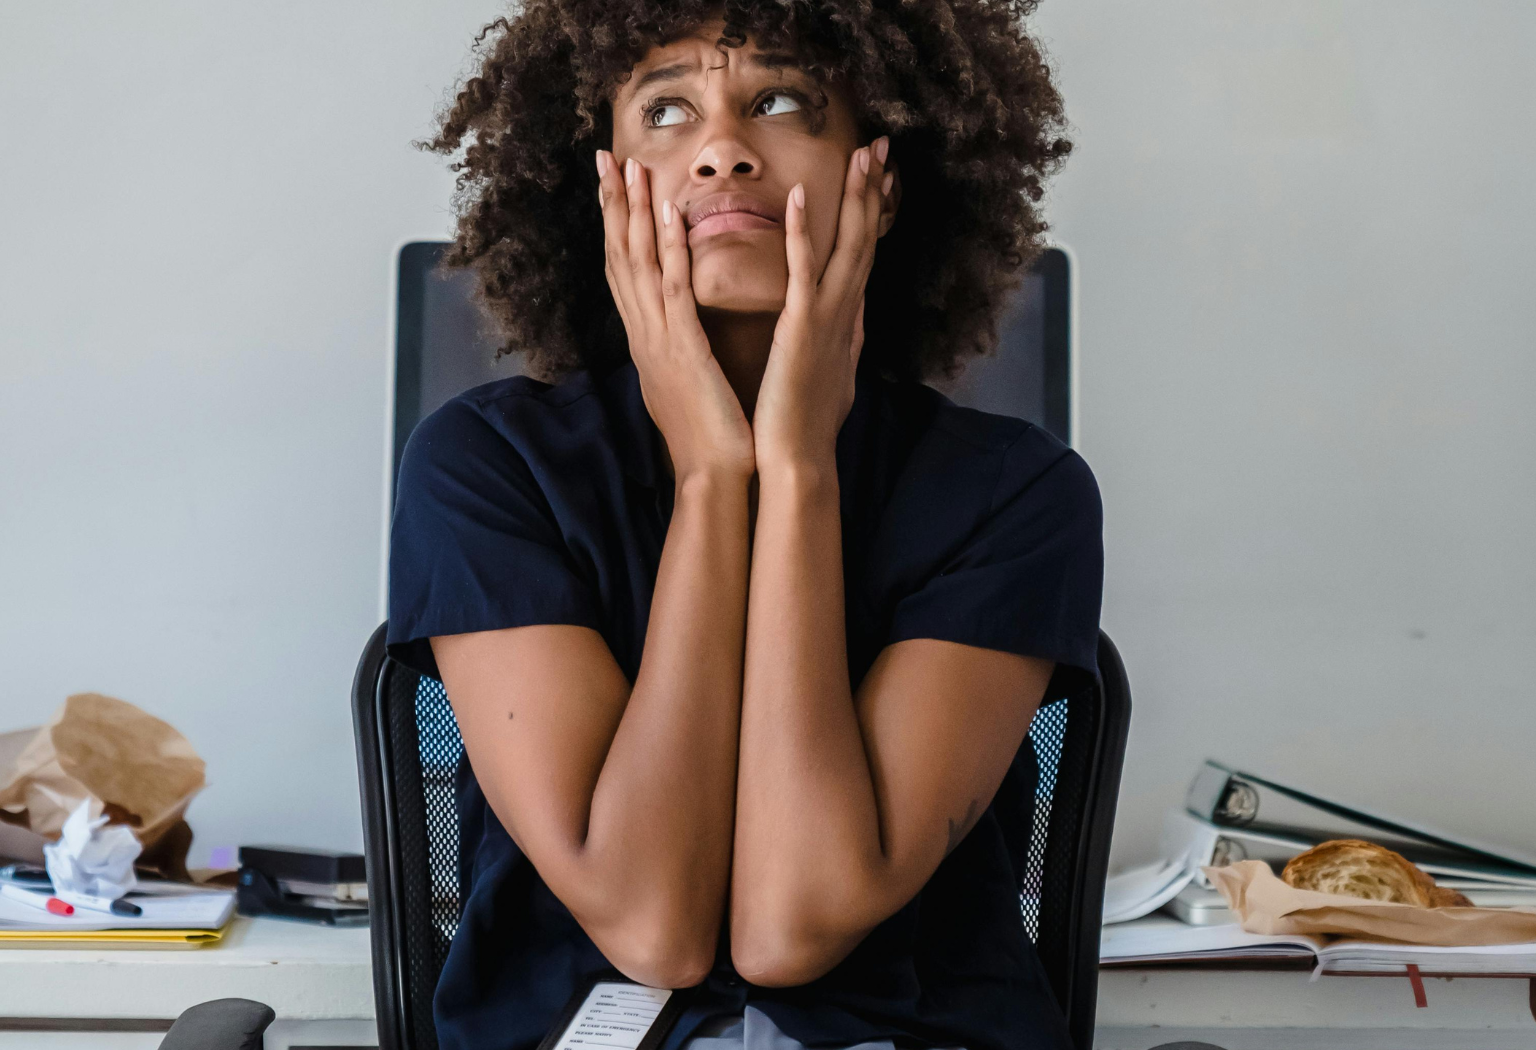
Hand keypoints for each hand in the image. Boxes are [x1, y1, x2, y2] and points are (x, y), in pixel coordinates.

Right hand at [597, 150, 756, 482]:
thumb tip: (684, 341)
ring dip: (633, 213)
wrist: (714, 478)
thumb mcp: (692, 386)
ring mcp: (658, 341)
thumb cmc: (712, 440)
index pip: (626, 274)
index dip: (618, 229)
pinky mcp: (683, 348)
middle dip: (612, 206)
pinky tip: (668, 212)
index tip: (614, 188)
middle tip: (604, 158)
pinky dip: (669, 247)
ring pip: (639, 265)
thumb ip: (685, 355)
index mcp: (648, 343)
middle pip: (620, 259)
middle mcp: (644, 336)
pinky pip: (674, 288)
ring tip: (628, 167)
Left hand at [751, 136, 891, 475]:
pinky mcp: (802, 330)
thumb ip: (846, 338)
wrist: (797, 460)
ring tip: (863, 153)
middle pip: (866, 239)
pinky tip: (801, 196)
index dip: (874, 213)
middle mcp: (846, 314)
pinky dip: (804, 234)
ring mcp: (829, 320)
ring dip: (856, 198)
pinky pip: (804, 272)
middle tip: (882, 144)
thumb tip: (858, 317)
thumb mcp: (835, 371)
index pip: (864, 254)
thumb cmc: (808, 423)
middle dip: (874, 190)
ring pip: (848, 246)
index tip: (880, 175)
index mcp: (847, 320)